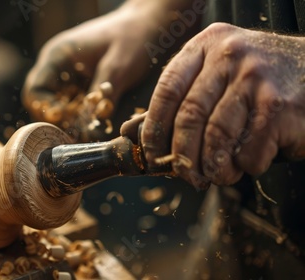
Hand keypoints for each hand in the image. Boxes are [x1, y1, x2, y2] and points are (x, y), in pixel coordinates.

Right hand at [22, 0, 175, 136]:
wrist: (146, 24)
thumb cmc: (133, 38)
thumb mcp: (120, 66)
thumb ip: (104, 94)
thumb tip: (93, 125)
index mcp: (58, 55)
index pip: (35, 90)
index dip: (46, 110)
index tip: (67, 121)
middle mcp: (55, 65)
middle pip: (39, 100)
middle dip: (55, 119)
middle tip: (76, 132)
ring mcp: (65, 73)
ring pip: (53, 104)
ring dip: (66, 120)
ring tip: (85, 131)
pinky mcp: (77, 82)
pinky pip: (69, 103)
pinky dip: (77, 116)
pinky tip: (92, 123)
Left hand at [139, 22, 304, 187]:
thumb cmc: (257, 79)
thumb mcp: (216, 75)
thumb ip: (179, 100)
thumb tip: (131, 133)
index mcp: (206, 46)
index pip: (167, 89)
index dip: (154, 128)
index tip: (152, 154)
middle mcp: (229, 55)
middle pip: (189, 115)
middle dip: (182, 155)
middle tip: (185, 176)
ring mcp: (256, 78)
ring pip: (217, 136)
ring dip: (214, 167)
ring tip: (217, 176)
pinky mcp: (280, 104)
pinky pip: (250, 149)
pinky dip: (246, 165)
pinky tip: (249, 162)